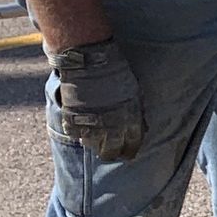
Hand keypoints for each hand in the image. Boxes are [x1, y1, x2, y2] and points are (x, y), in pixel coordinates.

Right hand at [48, 38, 143, 160]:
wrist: (91, 62)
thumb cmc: (117, 73)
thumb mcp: (134, 94)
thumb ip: (137, 113)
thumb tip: (143, 129)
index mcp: (130, 121)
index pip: (132, 146)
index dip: (129, 152)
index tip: (127, 154)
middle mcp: (112, 128)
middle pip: (111, 152)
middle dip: (111, 153)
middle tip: (109, 152)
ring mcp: (91, 125)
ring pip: (93, 147)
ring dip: (94, 145)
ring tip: (95, 141)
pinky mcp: (73, 120)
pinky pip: (75, 135)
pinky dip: (78, 133)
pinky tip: (81, 128)